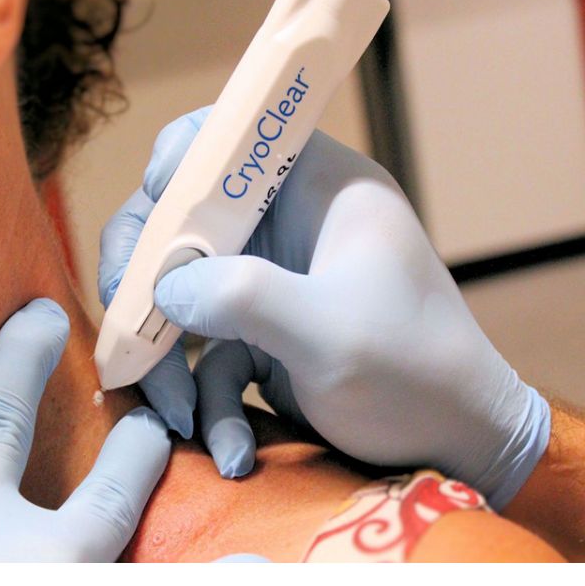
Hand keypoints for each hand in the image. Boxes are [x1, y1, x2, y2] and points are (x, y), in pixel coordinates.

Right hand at [99, 109, 548, 509]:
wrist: (459, 441)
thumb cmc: (416, 373)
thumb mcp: (332, 333)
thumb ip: (243, 298)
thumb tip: (163, 289)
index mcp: (317, 187)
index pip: (235, 136)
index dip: (184, 155)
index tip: (156, 200)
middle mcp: (286, 222)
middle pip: (184, 219)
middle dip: (147, 278)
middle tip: (125, 328)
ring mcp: (270, 277)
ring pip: (182, 291)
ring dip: (168, 359)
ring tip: (177, 418)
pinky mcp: (261, 329)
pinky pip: (208, 350)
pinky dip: (206, 397)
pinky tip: (229, 449)